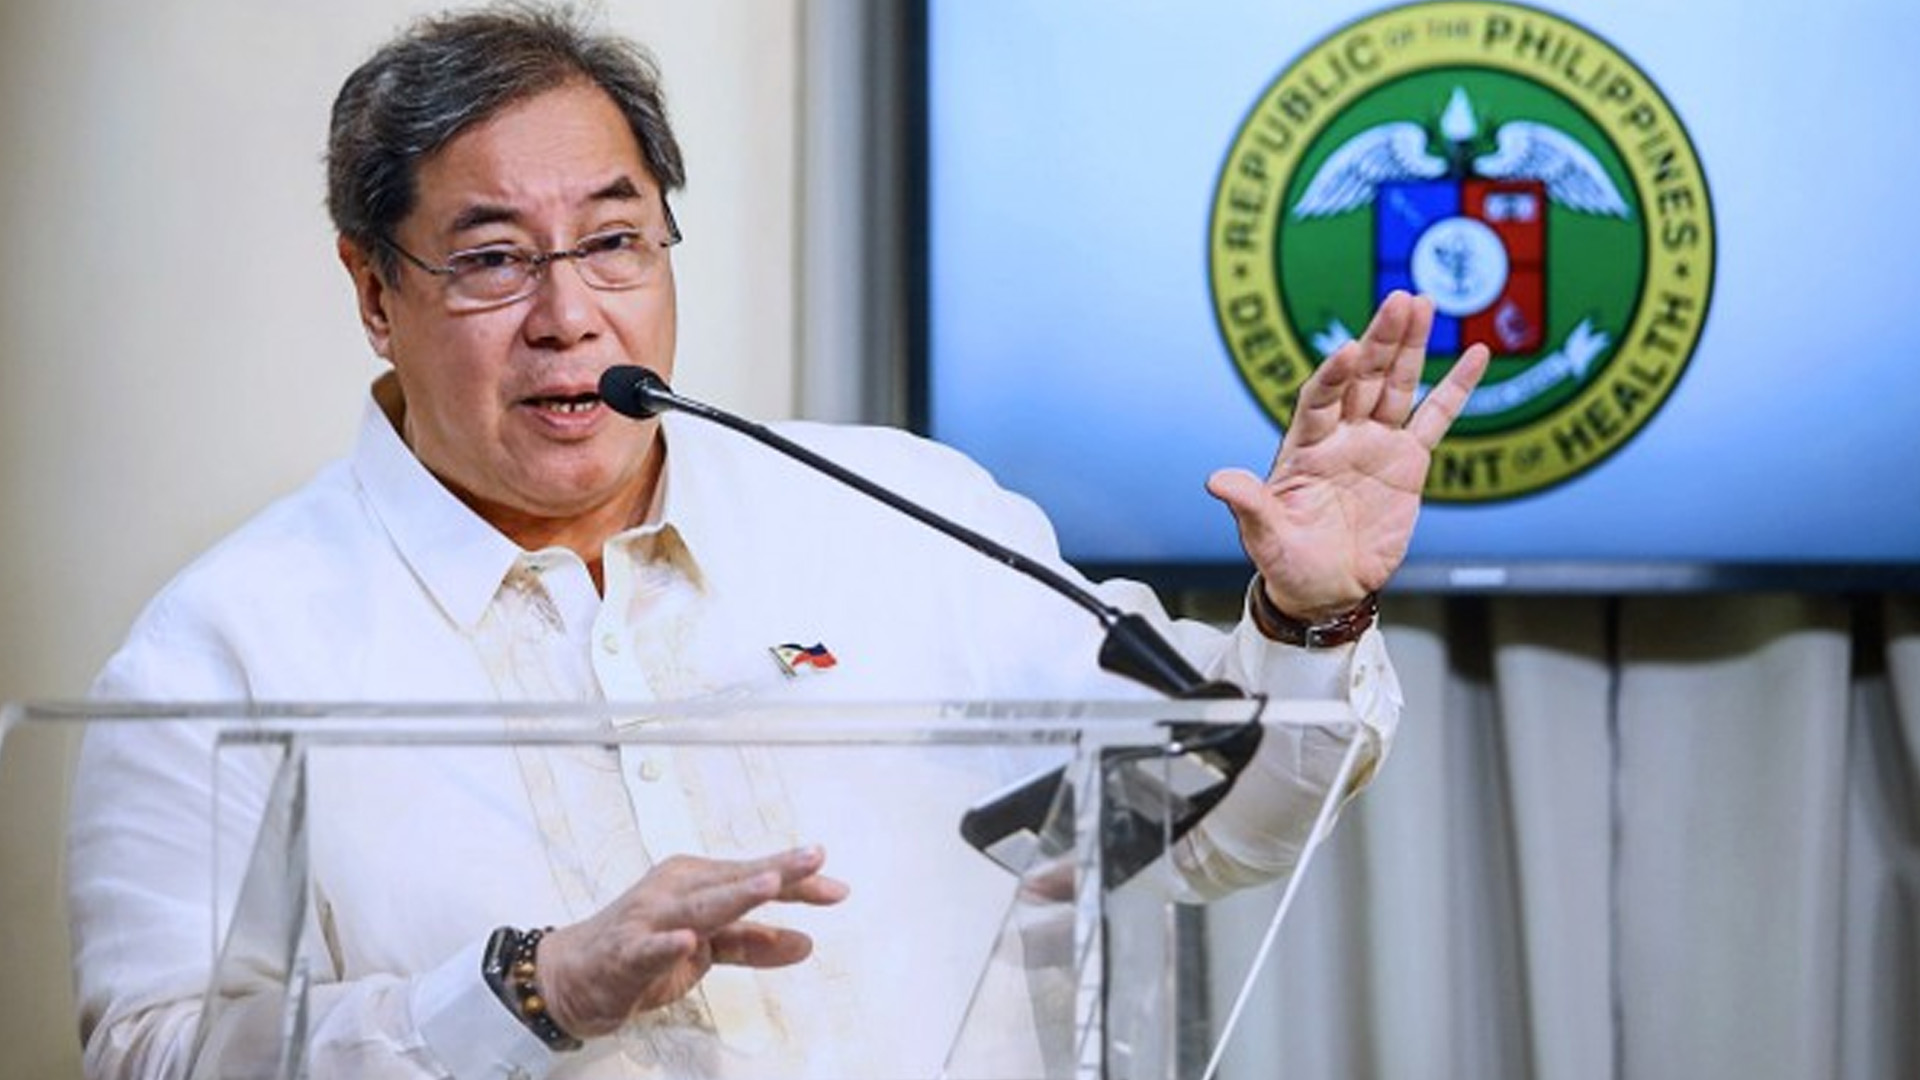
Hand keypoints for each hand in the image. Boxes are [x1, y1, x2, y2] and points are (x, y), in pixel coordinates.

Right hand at [536, 845, 849, 1038]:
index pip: (755, 878)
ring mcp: (648, 919)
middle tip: (814, 860)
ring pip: (699, 906)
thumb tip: (806, 942)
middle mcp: (675, 890)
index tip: (837, 887)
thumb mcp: (708, 948)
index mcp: (697, 881)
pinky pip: (647, 948)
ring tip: (770, 884)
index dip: (798, 883)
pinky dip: (666, 944)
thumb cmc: (641, 948)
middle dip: (776, 872)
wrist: (572, 975)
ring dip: (735, 894)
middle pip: (733, 882)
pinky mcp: (624, 952)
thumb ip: (754, 943)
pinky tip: (686, 941)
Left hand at [1206, 291, 1488, 619]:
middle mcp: (1341, 435)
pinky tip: (1476, 354)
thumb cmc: (1287, 562)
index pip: (1318, 400)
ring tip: (1423, 302)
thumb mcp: (1264, 537)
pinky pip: (1436, 418)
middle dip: (1380, 340)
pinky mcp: (1408, 462)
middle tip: (1398, 299)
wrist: (1324, 589)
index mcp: (1304, 447)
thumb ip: (1248, 505)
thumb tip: (1217, 481)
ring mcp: (1375, 444)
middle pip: (1362, 378)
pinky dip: (1456, 387)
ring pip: (1396, 385)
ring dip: (1409, 345)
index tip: (1347, 351)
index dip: (1332, 376)